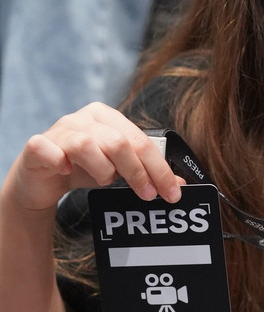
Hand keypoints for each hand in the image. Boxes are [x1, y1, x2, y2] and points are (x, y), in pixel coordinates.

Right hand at [5, 102, 183, 212]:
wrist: (43, 179)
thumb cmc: (83, 169)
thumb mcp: (119, 169)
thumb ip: (146, 172)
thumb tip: (178, 184)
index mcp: (107, 116)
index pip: (141, 140)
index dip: (159, 168)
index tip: (171, 193)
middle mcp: (83, 118)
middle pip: (118, 142)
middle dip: (138, 172)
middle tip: (147, 194)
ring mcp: (59, 130)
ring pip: (87, 145)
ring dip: (101, 170)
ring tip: (103, 180)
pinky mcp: (37, 145)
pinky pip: (48, 149)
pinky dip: (59, 160)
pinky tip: (65, 170)